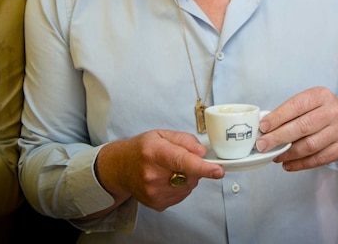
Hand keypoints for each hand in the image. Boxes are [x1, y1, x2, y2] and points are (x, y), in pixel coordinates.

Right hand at [92, 129, 223, 213]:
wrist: (119, 168)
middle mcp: (153, 175)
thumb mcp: (162, 134)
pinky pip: (181, 195)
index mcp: (155, 152)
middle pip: (190, 175)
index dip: (202, 167)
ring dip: (186, 178)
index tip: (218, 171)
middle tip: (178, 160)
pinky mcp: (157, 204)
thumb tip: (202, 152)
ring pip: (188, 186)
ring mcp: (154, 192)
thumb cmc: (141, 149)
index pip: (182, 161)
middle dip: (193, 167)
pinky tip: (166, 180)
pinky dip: (180, 187)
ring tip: (169, 170)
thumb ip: (185, 140)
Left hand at [255, 87, 337, 171]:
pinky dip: (300, 164)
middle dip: (279, 137)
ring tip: (275, 156)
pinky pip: (318, 159)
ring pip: (310, 145)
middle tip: (263, 145)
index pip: (297, 105)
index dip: (278, 117)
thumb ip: (289, 113)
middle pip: (303, 127)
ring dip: (288, 153)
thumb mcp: (309, 102)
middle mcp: (333, 112)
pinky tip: (288, 164)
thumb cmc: (321, 110)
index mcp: (321, 96)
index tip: (263, 127)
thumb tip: (265, 129)